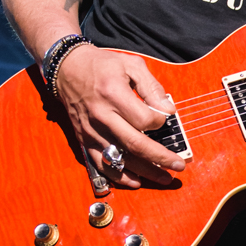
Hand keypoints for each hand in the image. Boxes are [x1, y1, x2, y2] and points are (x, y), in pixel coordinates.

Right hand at [53, 45, 187, 187]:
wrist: (67, 69)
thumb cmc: (102, 65)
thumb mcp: (131, 65)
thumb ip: (152, 87)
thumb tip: (168, 110)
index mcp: (113, 94)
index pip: (144, 119)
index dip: (159, 122)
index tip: (163, 118)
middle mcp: (101, 116)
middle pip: (135, 144)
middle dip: (160, 158)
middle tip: (178, 165)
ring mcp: (92, 131)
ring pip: (121, 159)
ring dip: (145, 171)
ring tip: (164, 177)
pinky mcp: (85, 139)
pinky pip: (102, 164)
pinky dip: (119, 176)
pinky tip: (137, 181)